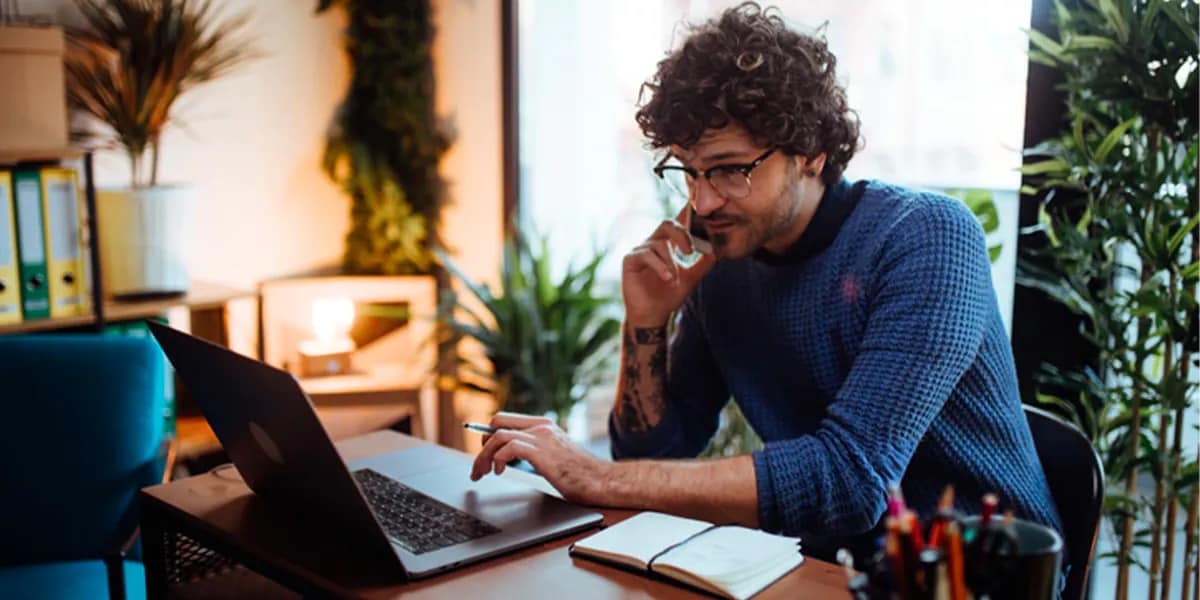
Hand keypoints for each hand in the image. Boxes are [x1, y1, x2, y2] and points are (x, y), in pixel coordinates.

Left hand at [469, 412, 609, 505]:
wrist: (602, 481)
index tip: (483, 452)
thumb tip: (510, 460)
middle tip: (478, 465)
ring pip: (498, 435)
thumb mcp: (554, 458)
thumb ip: (535, 453)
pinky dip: (497, 459)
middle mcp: (542, 427)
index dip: (490, 435)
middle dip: (482, 444)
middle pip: (497, 422)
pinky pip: (508, 447)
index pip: (507, 419)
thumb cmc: (582, 476)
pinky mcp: (541, 452)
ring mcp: (542, 437)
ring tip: (482, 472)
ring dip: (484, 455)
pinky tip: (500, 472)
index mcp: (545, 426)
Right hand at [622, 206, 715, 327]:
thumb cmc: (669, 295)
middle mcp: (653, 243)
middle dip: (682, 235)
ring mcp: (641, 250)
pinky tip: (667, 279)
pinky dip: (660, 266)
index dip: (687, 213)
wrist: (653, 315)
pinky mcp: (630, 260)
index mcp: (668, 244)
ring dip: (671, 262)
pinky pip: (646, 255)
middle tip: (691, 252)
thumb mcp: (691, 278)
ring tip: (674, 280)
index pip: (677, 223)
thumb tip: (716, 250)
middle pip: (667, 224)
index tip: (699, 212)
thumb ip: (703, 263)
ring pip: (659, 244)